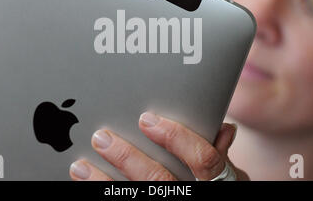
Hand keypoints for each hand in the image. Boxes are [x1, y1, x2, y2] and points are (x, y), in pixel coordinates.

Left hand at [69, 112, 248, 180]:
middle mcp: (193, 198)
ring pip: (136, 200)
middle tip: (101, 138)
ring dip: (103, 183)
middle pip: (159, 180)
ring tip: (80, 166)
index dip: (176, 138)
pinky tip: (84, 186)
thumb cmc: (219, 193)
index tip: (146, 119)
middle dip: (127, 158)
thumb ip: (220, 155)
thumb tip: (223, 128)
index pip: (203, 160)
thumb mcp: (232, 179)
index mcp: (217, 184)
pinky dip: (104, 197)